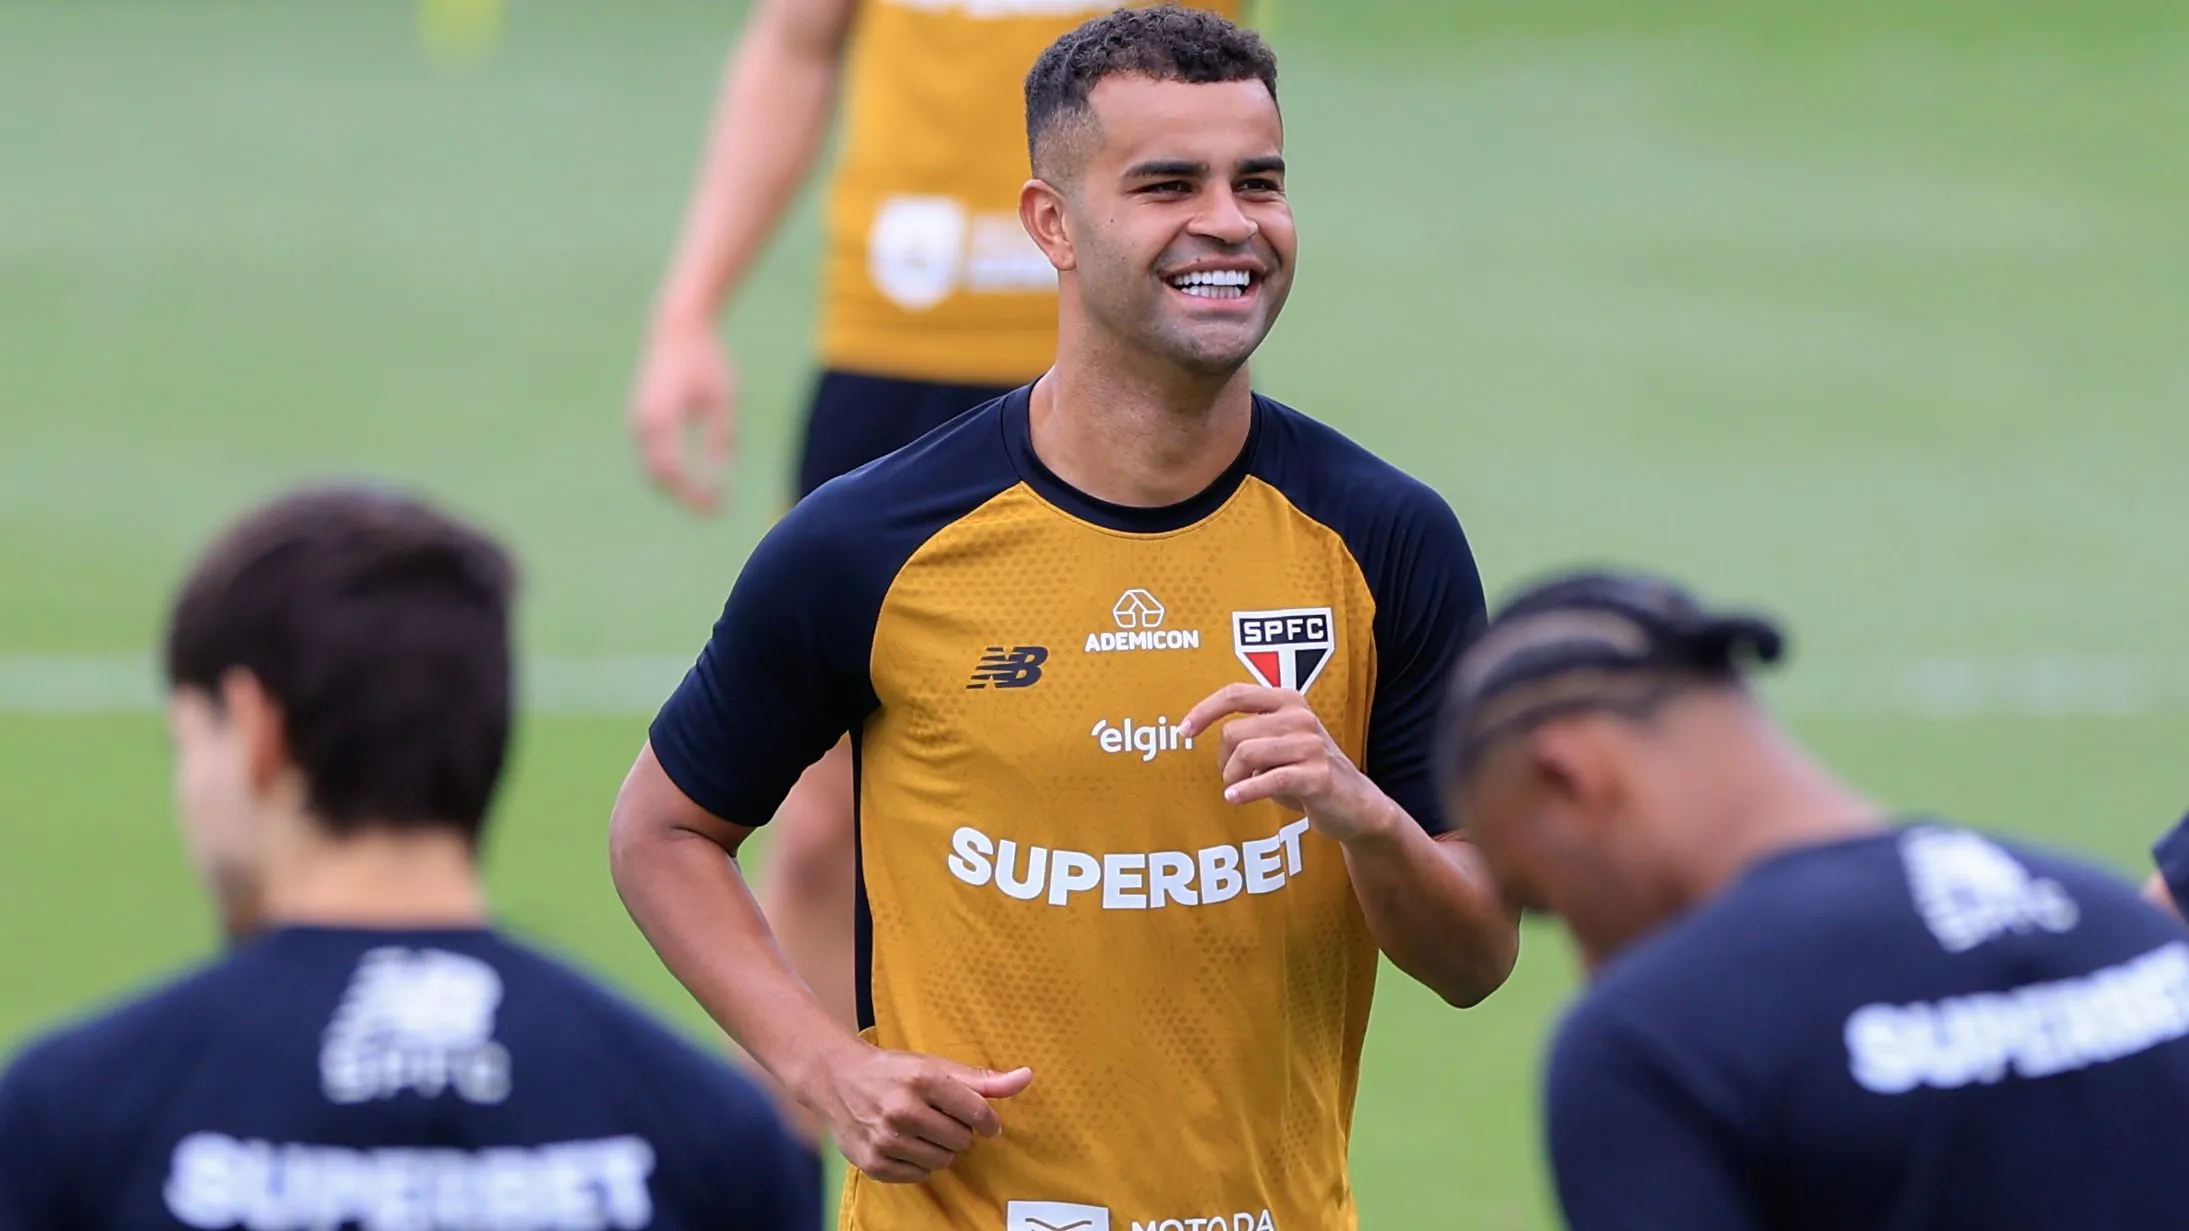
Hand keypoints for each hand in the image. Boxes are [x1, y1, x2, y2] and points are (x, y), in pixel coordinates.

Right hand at [628, 313, 735, 513]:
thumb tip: (720, 482)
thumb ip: (722, 440)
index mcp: (663, 418)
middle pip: (658, 477)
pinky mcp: (639, 419)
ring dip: (674, 488)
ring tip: (706, 498)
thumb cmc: (707, 361)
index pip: (675, 472)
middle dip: (684, 498)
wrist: (678, 328)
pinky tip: (691, 480)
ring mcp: (637, 421)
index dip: (694, 496)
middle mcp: (643, 422)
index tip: (717, 510)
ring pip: (650, 469)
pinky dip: (668, 472)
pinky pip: (649, 456)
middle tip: (713, 510)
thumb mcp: (723, 400)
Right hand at [809, 1043, 1033, 1182]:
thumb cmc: (894, 1072)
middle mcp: (903, 1110)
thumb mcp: (936, 1066)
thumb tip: (1026, 1077)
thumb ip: (983, 1079)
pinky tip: (906, 1144)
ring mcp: (886, 1139)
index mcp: (923, 1080)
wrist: (837, 1080)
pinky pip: (919, 1175)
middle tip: (939, 1118)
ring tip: (922, 1131)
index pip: (977, 1113)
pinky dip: (919, 1163)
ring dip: (940, 1149)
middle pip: (961, 1140)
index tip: (988, 1125)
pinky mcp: (874, 1163)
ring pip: (942, 1161)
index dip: (989, 1122)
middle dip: (958, 1132)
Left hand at [1181, 684, 1398, 843]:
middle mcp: (1300, 718)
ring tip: (1239, 790)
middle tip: (1233, 778)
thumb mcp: (1280, 742)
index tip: (1183, 731)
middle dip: (1223, 760)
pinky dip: (1245, 790)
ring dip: (1233, 777)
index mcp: (1288, 701)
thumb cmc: (1307, 772)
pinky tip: (1235, 798)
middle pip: (1234, 732)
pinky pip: (1268, 779)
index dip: (1204, 711)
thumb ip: (1250, 730)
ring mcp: (1311, 745)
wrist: (1356, 805)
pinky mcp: (1316, 775)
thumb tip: (1200, 730)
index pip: (1235, 694)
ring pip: (1246, 754)